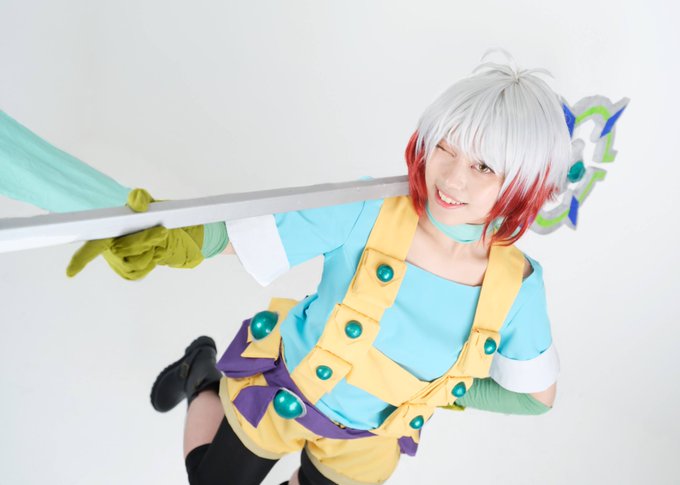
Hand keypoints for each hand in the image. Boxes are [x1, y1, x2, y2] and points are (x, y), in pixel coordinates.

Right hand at [66, 189, 204, 279]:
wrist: (166, 235)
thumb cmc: (150, 218)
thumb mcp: (148, 203)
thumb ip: (141, 198)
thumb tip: (138, 200)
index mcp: (105, 232)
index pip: (91, 245)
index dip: (80, 259)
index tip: (70, 272)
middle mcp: (109, 250)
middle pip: (122, 249)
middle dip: (144, 239)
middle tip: (161, 231)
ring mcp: (119, 263)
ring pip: (135, 262)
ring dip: (151, 250)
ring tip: (157, 241)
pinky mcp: (131, 273)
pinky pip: (142, 271)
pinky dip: (154, 260)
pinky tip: (156, 251)